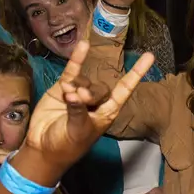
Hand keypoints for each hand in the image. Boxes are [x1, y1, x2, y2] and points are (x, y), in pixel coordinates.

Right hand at [23, 40, 155, 170]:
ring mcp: (79, 93)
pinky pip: (72, 71)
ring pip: (84, 81)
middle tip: (79, 99)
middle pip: (100, 88)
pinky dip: (77, 59)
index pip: (125, 90)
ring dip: (77, 86)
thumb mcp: (77, 131)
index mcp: (107, 113)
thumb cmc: (67, 145)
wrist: (43, 147)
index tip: (150, 56)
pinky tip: (83, 46)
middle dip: (90, 93)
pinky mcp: (62, 88)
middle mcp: (96, 102)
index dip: (136, 74)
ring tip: (67, 95)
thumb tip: (75, 93)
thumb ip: (78, 111)